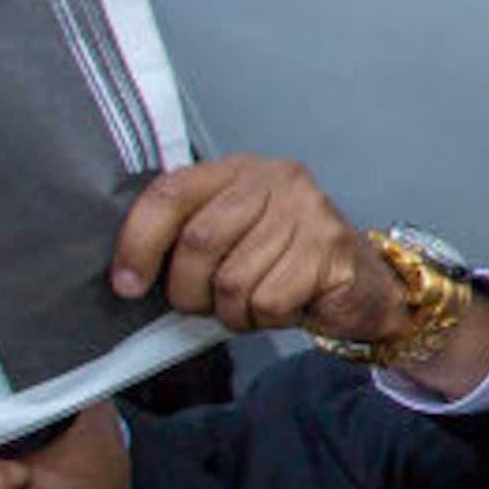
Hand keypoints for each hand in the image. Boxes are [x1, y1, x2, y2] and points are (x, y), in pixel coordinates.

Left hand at [113, 156, 407, 339]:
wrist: (361, 284)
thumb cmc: (283, 264)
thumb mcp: (230, 238)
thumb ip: (185, 240)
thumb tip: (127, 276)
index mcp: (238, 170)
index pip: (171, 192)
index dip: (138, 241)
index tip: (128, 283)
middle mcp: (275, 180)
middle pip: (198, 241)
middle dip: (189, 290)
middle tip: (203, 305)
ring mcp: (308, 211)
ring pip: (233, 280)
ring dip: (234, 311)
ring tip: (254, 304)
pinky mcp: (331, 249)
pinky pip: (269, 301)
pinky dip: (266, 319)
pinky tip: (284, 306)